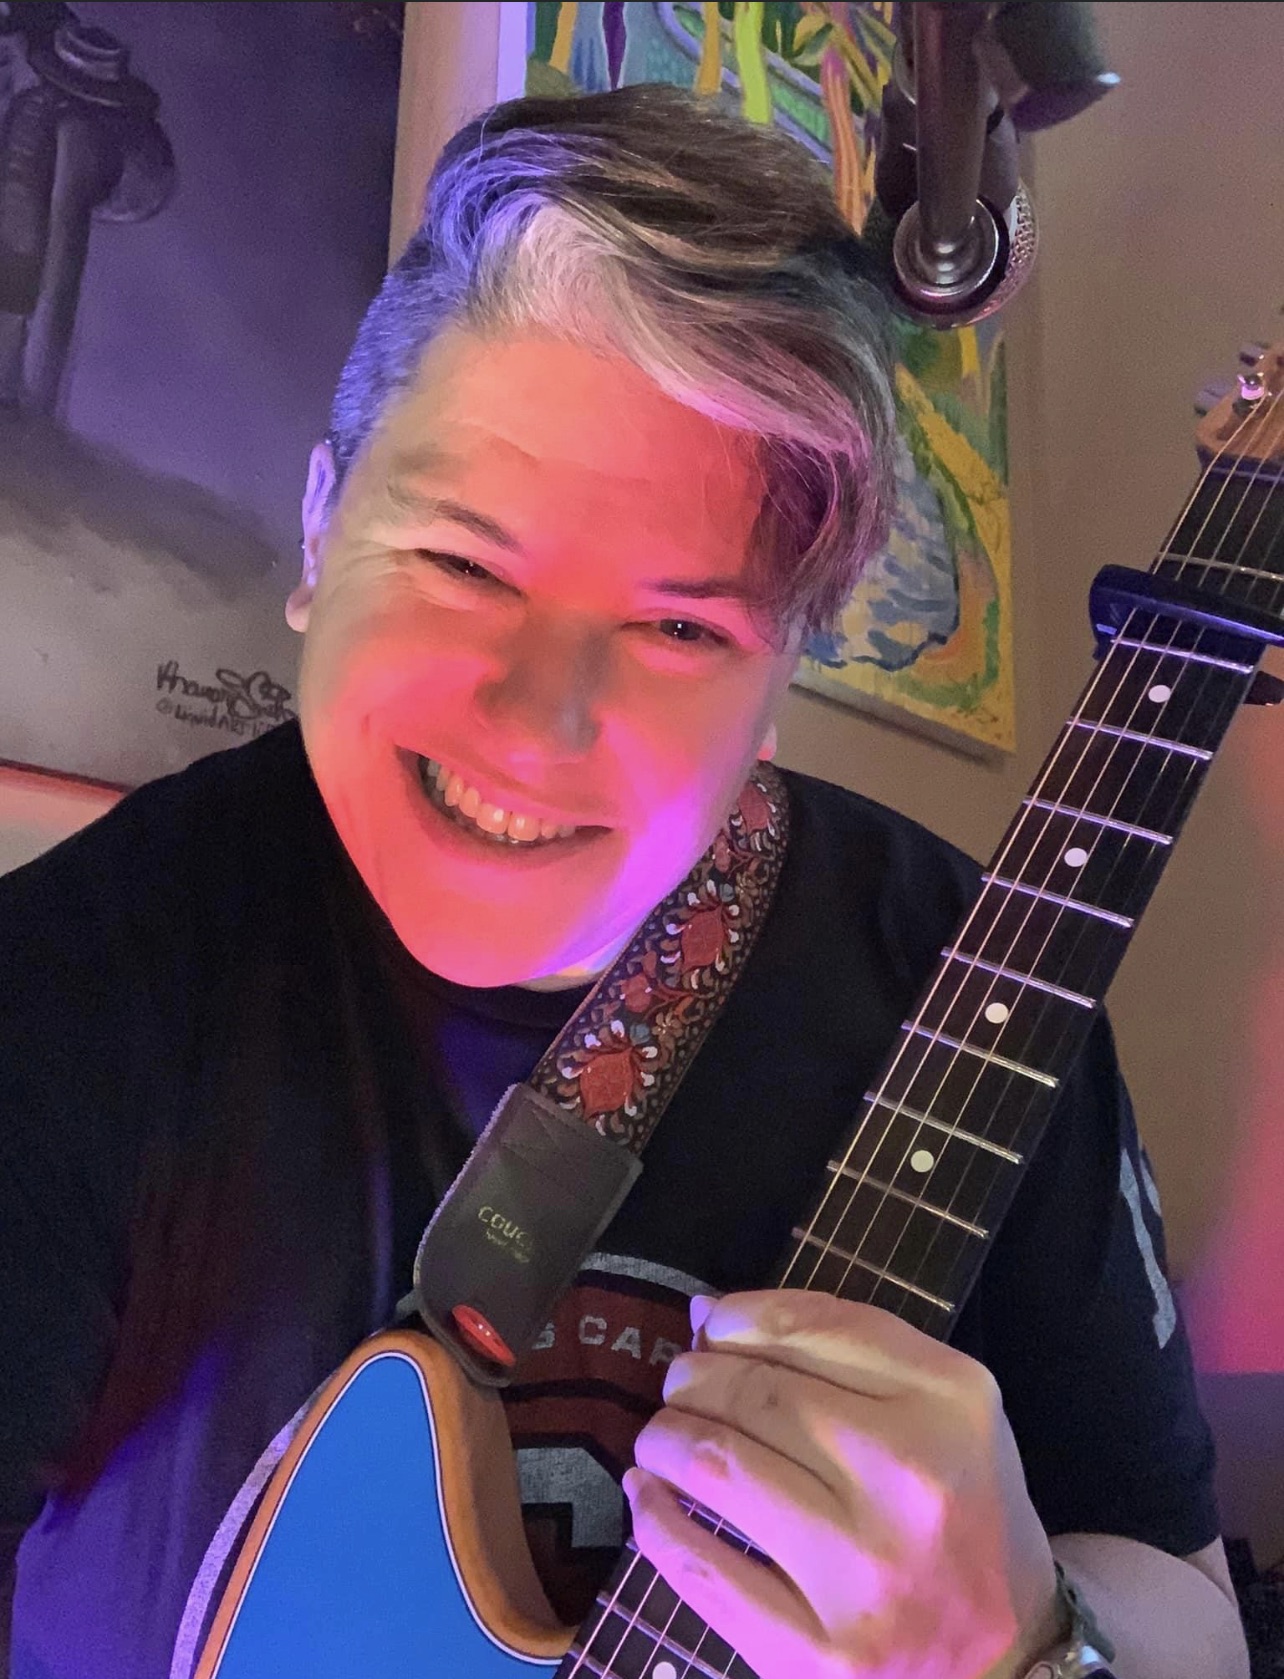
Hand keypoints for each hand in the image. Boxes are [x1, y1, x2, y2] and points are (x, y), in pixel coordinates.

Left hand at [623, 1290, 1062, 1678]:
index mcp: (948, 1401)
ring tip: (662, 1437)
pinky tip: (649, 1494)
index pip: (810, 1328)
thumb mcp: (939, 1407)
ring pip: (718, 1465)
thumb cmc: (961, 1510)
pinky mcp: (816, 1654)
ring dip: (665, 1438)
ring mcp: (863, 1573)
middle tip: (681, 1387)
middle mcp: (911, 1478)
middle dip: (694, 1378)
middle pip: (755, 1392)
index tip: (711, 1326)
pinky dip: (654, 1517)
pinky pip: (701, 1567)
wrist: (1009, 1656)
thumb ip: (836, 1346)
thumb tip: (707, 1314)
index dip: (739, 1318)